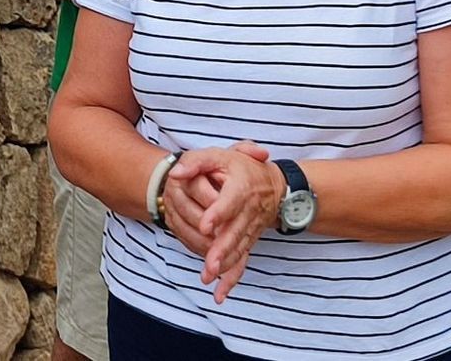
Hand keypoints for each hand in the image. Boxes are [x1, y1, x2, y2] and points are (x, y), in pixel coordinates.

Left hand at [171, 142, 281, 301]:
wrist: (275, 185)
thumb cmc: (241, 167)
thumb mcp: (220, 156)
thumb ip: (197, 162)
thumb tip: (175, 173)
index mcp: (241, 188)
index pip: (230, 202)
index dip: (218, 213)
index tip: (205, 225)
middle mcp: (248, 212)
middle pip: (235, 232)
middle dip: (222, 249)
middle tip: (210, 264)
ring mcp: (250, 230)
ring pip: (238, 249)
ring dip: (225, 265)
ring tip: (210, 277)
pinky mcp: (248, 241)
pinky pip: (241, 261)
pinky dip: (232, 278)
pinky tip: (220, 294)